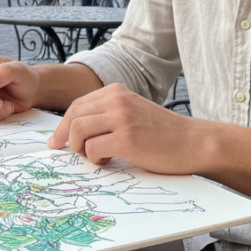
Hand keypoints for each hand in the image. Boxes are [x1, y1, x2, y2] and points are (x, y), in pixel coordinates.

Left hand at [47, 83, 192, 170]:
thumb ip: (108, 114)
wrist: (193, 142)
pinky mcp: (126, 139)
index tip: (57, 141)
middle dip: (65, 136)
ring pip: (79, 131)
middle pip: (74, 116)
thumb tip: (75, 131)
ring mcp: (121, 118)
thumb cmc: (163, 133)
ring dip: (81, 148)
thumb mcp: (132, 112)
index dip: (63, 125)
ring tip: (97, 156)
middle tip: (67, 152)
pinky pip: (93, 149)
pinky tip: (110, 159)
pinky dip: (95, 158)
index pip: (77, 105)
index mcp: (116, 91)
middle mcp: (116, 100)